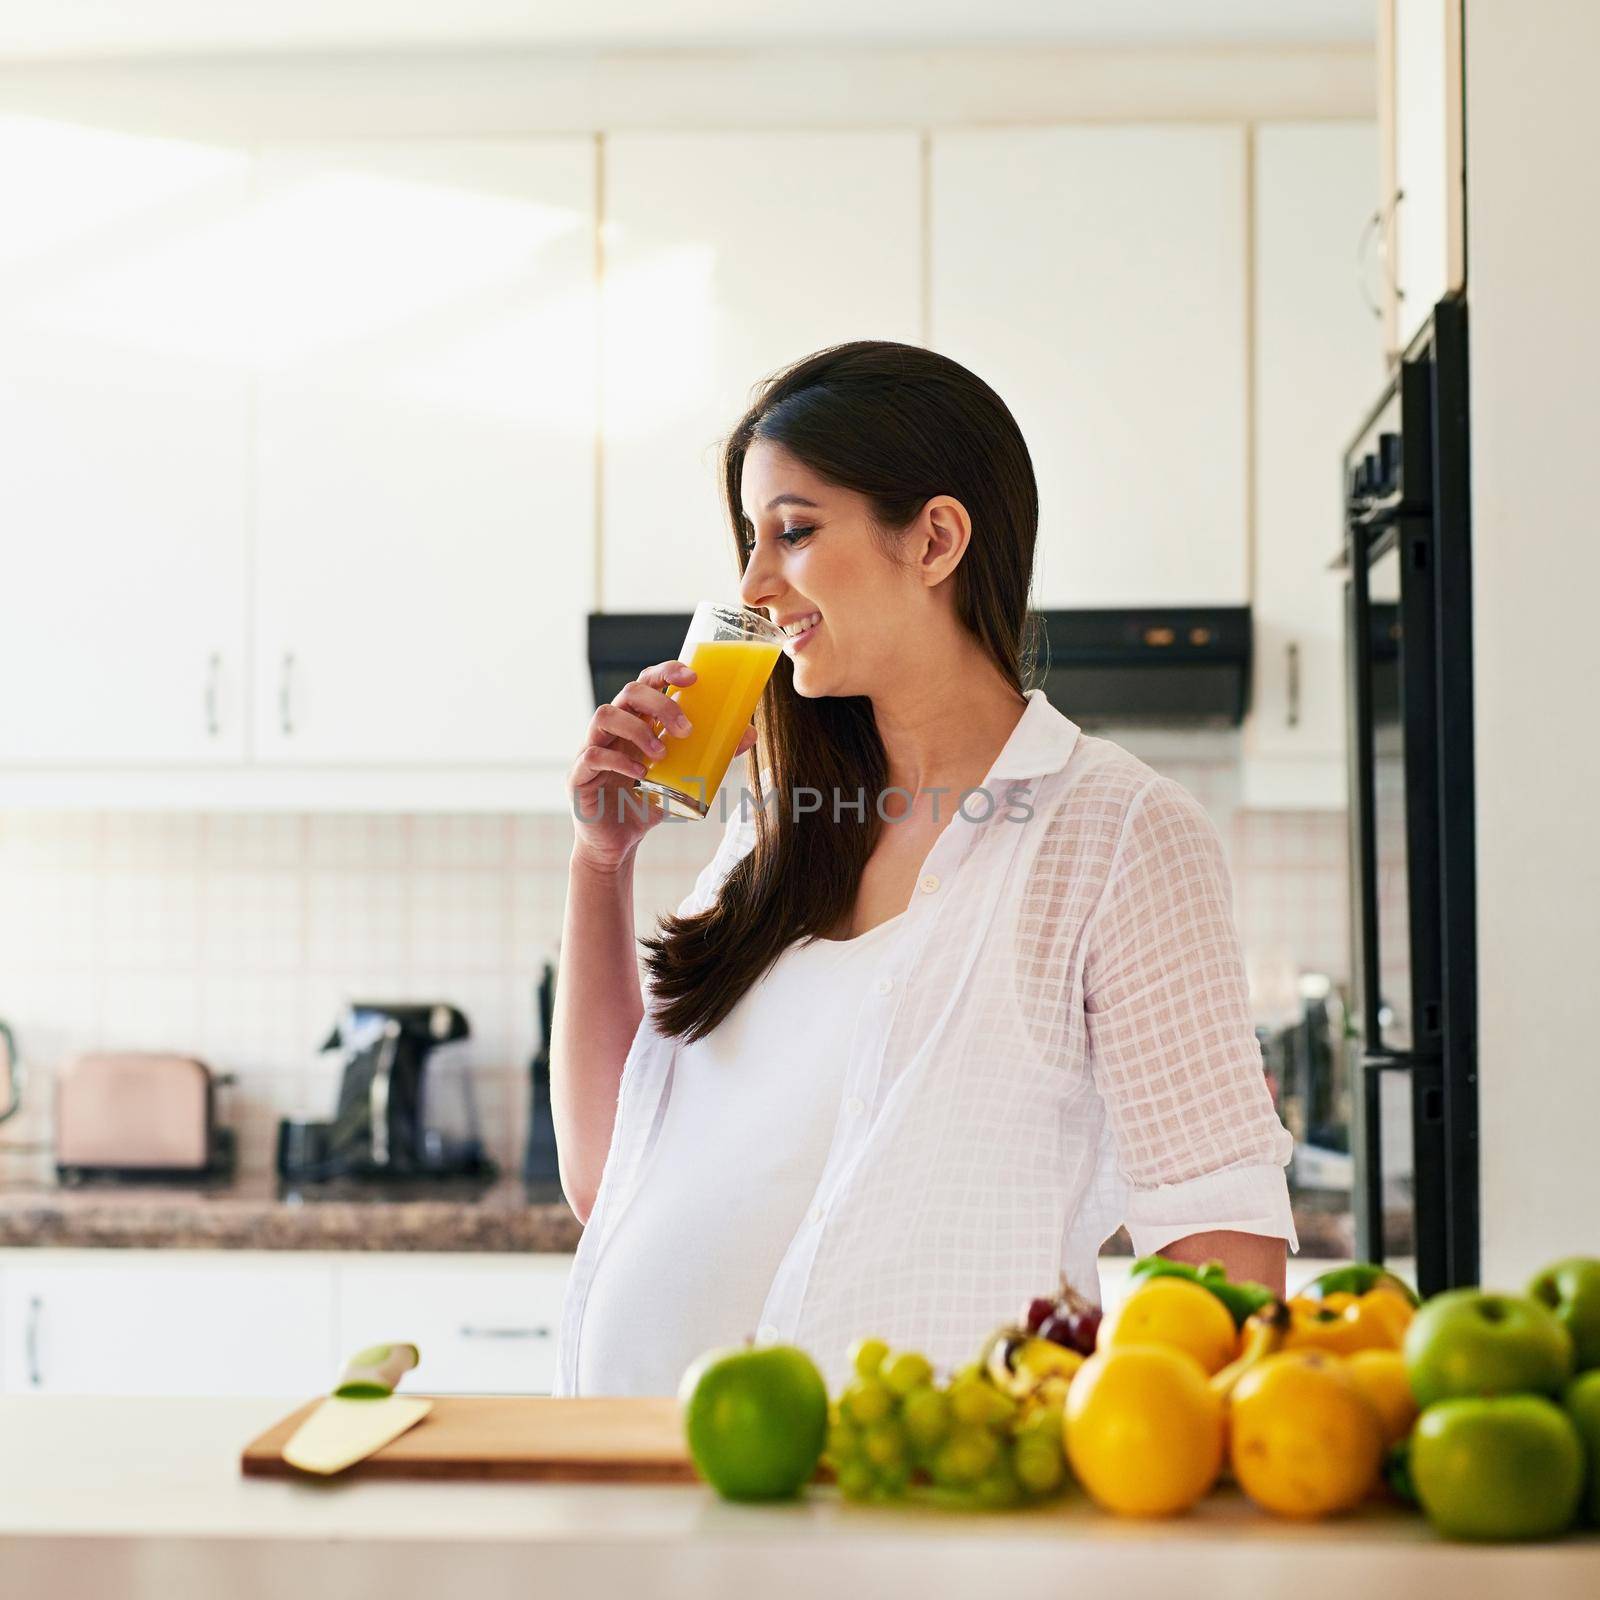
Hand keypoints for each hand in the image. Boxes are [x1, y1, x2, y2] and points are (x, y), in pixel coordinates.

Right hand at [567, 661, 755, 868]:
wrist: (618, 844)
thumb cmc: (648, 803)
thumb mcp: (684, 778)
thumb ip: (712, 755)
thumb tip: (749, 734)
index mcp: (636, 720)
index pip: (647, 682)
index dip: (666, 672)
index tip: (693, 677)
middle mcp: (612, 729)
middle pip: (628, 692)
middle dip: (660, 703)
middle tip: (686, 729)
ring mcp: (591, 748)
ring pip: (604, 715)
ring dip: (638, 729)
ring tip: (662, 754)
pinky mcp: (578, 775)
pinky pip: (592, 755)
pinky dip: (618, 760)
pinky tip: (640, 775)